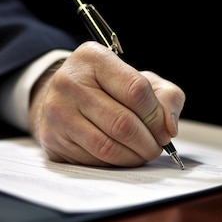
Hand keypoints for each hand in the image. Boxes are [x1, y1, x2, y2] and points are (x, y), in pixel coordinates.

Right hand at [29, 41, 184, 166]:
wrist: (65, 97)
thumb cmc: (110, 88)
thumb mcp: (142, 79)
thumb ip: (167, 96)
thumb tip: (168, 127)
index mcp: (93, 58)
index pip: (136, 90)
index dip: (156, 115)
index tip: (164, 129)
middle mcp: (69, 81)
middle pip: (123, 123)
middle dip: (148, 142)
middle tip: (157, 147)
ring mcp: (57, 111)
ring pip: (107, 146)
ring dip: (134, 157)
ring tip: (143, 153)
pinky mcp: (52, 138)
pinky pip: (93, 160)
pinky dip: (114, 163)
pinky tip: (121, 155)